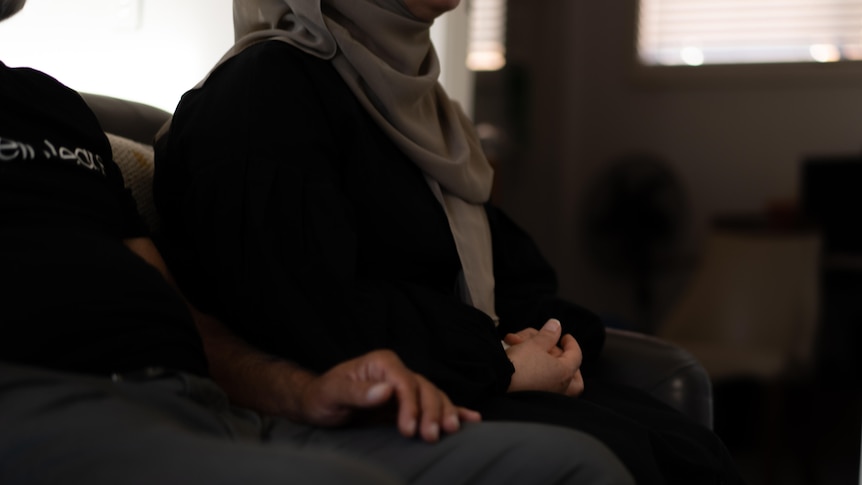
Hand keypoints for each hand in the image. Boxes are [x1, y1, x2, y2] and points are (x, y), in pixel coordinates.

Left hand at [298, 349, 480, 441]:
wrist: (319, 403)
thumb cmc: (323, 396)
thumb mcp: (333, 393)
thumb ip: (357, 392)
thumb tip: (385, 390)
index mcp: (382, 363)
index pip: (405, 382)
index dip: (411, 404)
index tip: (408, 428)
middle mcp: (397, 372)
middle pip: (424, 389)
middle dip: (431, 412)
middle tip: (431, 436)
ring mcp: (405, 387)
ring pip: (434, 397)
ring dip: (445, 413)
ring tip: (452, 431)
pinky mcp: (408, 403)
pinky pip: (433, 406)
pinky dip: (453, 411)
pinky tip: (470, 419)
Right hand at [504, 319, 584, 396]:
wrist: (496, 386)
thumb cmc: (518, 366)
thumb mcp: (534, 344)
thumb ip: (548, 334)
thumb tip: (556, 325)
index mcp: (564, 373)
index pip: (576, 355)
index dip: (571, 343)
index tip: (565, 336)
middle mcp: (559, 388)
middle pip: (567, 368)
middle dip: (554, 353)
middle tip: (541, 343)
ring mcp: (547, 395)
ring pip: (550, 374)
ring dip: (536, 356)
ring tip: (516, 344)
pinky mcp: (533, 399)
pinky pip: (539, 382)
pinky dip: (532, 369)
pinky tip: (518, 358)